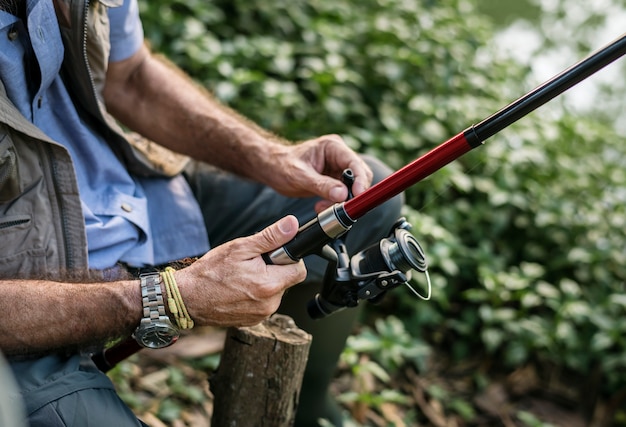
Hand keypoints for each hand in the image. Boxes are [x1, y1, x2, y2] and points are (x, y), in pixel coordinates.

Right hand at [174, 215, 305, 326]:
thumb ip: (270, 237)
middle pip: (287, 281)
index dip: (289, 259)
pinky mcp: (253, 321)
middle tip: (251, 266)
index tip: (273, 255)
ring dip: (264, 283)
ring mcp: (261, 315)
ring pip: (275, 293)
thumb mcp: (240, 248)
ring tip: (241, 278)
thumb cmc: (210, 272)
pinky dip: (255, 295)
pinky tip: (238, 290)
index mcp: (269, 285)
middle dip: (274, 270)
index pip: (299, 270)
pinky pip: (263, 304)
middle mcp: (269, 304)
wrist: (187, 298)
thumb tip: (292, 225)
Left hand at [265, 135, 373, 211]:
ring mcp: (338, 168)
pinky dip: (336, 203)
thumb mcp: (300, 176)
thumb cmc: (282, 165)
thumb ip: (322, 185)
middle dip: (353, 193)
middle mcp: (339, 156)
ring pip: (353, 187)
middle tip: (341, 207)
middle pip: (360, 175)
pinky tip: (321, 206)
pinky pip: (344, 194)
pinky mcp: (335, 180)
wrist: (272, 168)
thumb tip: (343, 195)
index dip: (360, 180)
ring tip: (323, 207)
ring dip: (343, 200)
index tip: (357, 196)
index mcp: (333, 147)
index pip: (355, 163)